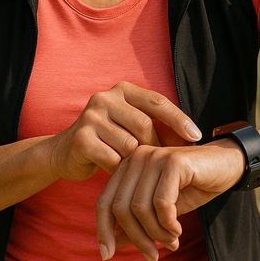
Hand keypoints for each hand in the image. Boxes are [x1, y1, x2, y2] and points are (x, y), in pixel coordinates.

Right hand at [48, 82, 202, 181]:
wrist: (63, 154)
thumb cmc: (108, 142)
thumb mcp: (131, 127)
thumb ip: (156, 126)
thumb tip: (194, 137)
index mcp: (121, 90)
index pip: (157, 101)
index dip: (179, 119)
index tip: (197, 137)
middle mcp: (104, 98)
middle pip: (144, 125)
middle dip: (153, 147)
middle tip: (154, 163)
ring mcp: (90, 117)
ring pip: (130, 145)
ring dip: (133, 161)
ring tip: (128, 165)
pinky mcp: (81, 139)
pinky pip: (114, 159)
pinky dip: (117, 169)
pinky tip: (112, 170)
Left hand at [95, 140, 244, 260]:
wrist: (228, 166)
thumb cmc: (193, 187)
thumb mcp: (160, 211)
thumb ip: (137, 223)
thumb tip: (111, 245)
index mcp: (128, 167)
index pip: (105, 201)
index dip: (104, 230)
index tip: (107, 255)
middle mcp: (137, 158)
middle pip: (121, 207)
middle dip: (136, 238)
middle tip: (153, 256)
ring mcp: (154, 157)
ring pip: (140, 208)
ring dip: (156, 233)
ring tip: (172, 241)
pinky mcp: (173, 162)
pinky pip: (161, 203)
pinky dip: (168, 223)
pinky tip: (178, 229)